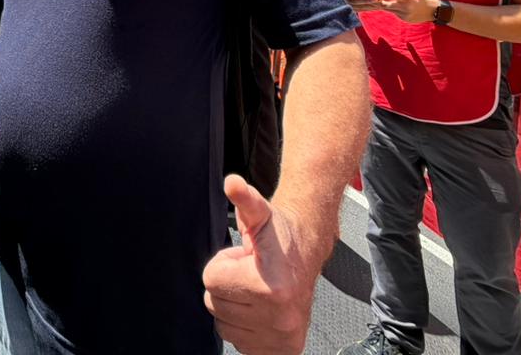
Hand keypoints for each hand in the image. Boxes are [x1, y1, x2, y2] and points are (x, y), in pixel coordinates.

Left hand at [202, 176, 318, 353]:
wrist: (310, 255)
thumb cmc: (281, 236)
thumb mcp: (260, 214)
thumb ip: (244, 199)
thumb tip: (232, 183)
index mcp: (270, 285)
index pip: (210, 278)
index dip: (223, 263)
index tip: (244, 258)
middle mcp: (278, 317)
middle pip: (214, 303)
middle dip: (227, 285)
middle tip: (250, 273)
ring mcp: (280, 337)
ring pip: (223, 325)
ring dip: (233, 306)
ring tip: (254, 289)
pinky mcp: (281, 351)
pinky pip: (238, 343)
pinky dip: (244, 328)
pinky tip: (259, 309)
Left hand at [365, 0, 437, 23]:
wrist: (432, 10)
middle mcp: (403, 7)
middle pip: (384, 5)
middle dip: (373, 2)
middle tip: (363, 0)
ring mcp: (403, 15)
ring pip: (387, 9)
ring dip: (378, 6)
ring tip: (367, 4)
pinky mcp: (403, 19)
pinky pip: (393, 13)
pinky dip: (390, 9)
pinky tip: (391, 7)